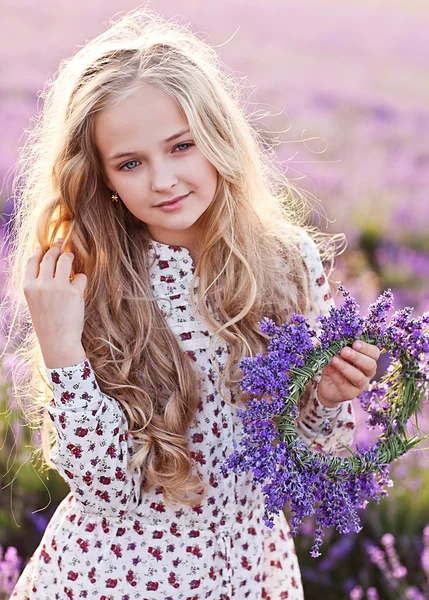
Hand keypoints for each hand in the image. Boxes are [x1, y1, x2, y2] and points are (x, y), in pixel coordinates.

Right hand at [23, 239, 87, 367]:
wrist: (58, 342)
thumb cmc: (47, 323)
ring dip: (70, 257)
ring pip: (66, 260)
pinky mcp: (73, 292)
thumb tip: (49, 264)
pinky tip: (79, 287)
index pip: (32, 261)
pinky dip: (81, 279)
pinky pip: (80, 276)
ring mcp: (58, 287)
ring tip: (72, 258)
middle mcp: (41, 284)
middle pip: (50, 257)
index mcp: (28, 287)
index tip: (44, 246)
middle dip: (57, 247)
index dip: (39, 251)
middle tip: (62, 242)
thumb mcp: (35, 302)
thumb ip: (39, 284)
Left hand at [317, 340, 380, 407]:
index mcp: (368, 361)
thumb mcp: (339, 355)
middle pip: (370, 365)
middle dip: (357, 357)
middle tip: (344, 350)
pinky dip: (335, 374)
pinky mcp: (350, 394)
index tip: (355, 343)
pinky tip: (329, 367)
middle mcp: (367, 374)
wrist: (328, 386)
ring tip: (334, 359)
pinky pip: (344, 384)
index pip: (374, 354)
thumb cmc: (336, 367)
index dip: (366, 348)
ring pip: (358, 377)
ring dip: (346, 367)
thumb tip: (336, 342)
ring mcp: (360, 386)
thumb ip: (341, 350)